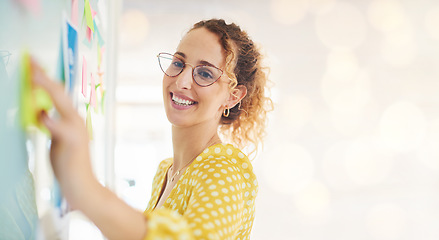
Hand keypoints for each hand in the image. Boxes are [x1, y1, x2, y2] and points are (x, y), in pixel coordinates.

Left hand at [31, 58, 147, 238]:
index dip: (46, 78)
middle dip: (44, 76)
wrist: (81, 183)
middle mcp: (75, 119)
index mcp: (71, 118)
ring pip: (61, 103)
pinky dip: (50, 120)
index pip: (57, 94)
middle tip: (31, 61)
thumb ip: (50, 123)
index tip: (33, 64)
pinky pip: (59, 127)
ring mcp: (76, 129)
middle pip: (59, 93)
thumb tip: (40, 110)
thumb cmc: (68, 162)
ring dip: (48, 88)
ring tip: (34, 75)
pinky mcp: (73, 141)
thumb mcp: (57, 138)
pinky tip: (41, 113)